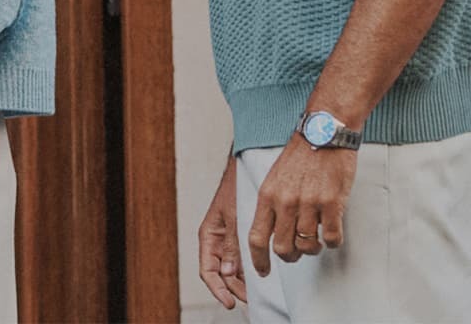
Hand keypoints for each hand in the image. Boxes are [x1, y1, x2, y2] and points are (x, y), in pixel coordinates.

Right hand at [198, 152, 246, 309]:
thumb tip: (229, 271)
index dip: (218, 289)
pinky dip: (251, 271)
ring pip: (233, 270)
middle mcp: (218, 241)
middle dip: (234, 290)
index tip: (230, 302)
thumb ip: (231, 244)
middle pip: (222, 275)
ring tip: (257, 295)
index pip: (208, 270)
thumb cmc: (237, 187)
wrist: (249, 167)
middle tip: (251, 301)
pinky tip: (262, 278)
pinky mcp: (243, 237)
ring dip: (243, 283)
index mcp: (209, 236)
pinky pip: (244, 260)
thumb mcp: (234, 216)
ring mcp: (230, 240)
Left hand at [245, 134, 355, 276]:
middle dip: (290, 257)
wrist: (323, 133)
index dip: (258, 260)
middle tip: (298, 253)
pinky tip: (333, 233)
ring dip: (313, 249)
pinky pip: (332, 237)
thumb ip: (272, 204)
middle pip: (283, 248)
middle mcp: (285, 202)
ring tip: (317, 240)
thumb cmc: (299, 157)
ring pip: (308, 246)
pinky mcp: (332, 203)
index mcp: (267, 196)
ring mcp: (309, 203)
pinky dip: (332, 242)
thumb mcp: (274, 179)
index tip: (263, 271)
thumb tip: (272, 232)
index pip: (256, 237)